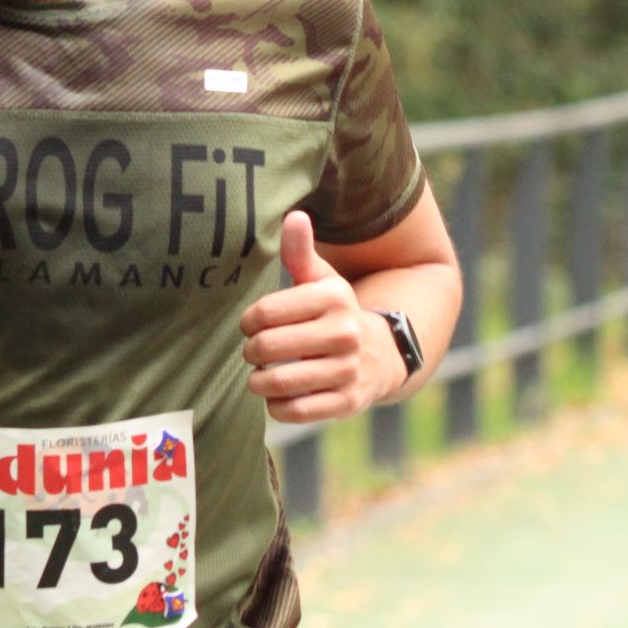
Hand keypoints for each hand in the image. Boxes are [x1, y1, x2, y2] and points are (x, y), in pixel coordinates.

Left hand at [238, 210, 404, 422]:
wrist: (380, 355)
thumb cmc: (334, 312)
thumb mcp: (321, 280)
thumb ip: (300, 251)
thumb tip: (294, 216)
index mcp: (334, 298)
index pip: (264, 312)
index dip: (247, 321)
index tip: (250, 325)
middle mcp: (345, 333)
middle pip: (266, 347)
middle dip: (250, 351)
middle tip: (253, 351)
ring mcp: (348, 371)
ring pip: (277, 382)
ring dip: (259, 381)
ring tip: (261, 375)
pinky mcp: (347, 402)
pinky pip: (294, 410)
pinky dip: (277, 406)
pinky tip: (280, 396)